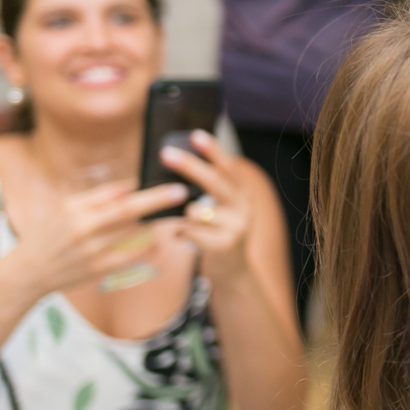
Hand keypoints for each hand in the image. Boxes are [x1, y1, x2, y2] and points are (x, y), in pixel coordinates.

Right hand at [9, 179, 187, 296]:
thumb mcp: (65, 207)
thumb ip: (98, 196)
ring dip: (158, 228)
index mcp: (78, 214)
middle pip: (131, 216)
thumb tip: (131, 186)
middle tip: (183, 195)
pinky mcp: (100, 272)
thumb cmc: (47, 234)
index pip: (121, 201)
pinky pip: (132, 260)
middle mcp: (86, 234)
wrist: (27, 272)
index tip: (174, 187)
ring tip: (176, 218)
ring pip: (136, 239)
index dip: (151, 195)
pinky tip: (157, 242)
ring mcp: (94, 255)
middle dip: (160, 205)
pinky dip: (147, 250)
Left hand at [160, 129, 252, 282]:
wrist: (233, 274)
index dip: (213, 151)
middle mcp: (244, 208)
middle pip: (214, 182)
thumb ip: (208, 191)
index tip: (195, 135)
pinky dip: (181, 232)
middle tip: (165, 154)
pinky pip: (190, 230)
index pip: (229, 167)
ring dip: (184, 215)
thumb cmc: (218, 235)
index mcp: (242, 195)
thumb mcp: (220, 210)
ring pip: (196, 210)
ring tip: (188, 223)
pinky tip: (185, 237)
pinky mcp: (225, 246)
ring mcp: (238, 228)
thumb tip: (177, 164)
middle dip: (189, 166)